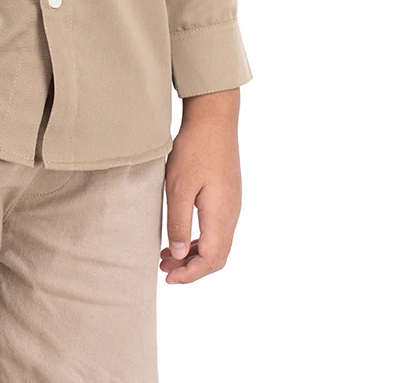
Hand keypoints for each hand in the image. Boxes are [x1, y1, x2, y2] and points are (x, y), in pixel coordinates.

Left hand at [160, 88, 240, 283]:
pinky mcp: (227, 195)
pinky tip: (181, 233)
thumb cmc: (195, 149)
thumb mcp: (178, 187)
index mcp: (221, 216)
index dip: (190, 274)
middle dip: (191, 268)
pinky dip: (198, 238)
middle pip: (217, 256)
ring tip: (167, 254)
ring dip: (193, 253)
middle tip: (164, 268)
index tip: (168, 277)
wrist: (214, 118)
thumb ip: (178, 223)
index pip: (211, 260)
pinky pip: (216, 228)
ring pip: (217, 243)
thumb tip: (178, 255)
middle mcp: (231, 214)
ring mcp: (231, 204)